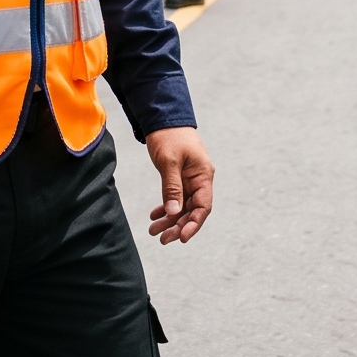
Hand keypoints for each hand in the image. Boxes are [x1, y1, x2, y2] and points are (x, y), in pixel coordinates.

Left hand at [143, 126, 213, 243]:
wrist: (163, 117)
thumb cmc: (169, 136)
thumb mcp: (169, 162)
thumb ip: (172, 187)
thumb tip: (174, 212)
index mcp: (203, 175)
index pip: (203, 207)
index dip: (193, 224)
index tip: (181, 238)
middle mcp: (199, 179)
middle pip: (192, 210)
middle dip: (177, 225)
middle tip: (162, 238)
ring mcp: (190, 179)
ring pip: (182, 206)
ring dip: (170, 219)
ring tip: (154, 230)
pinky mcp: (179, 177)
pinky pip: (175, 197)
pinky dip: (166, 207)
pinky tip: (155, 216)